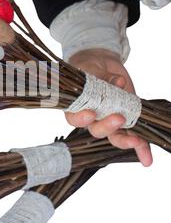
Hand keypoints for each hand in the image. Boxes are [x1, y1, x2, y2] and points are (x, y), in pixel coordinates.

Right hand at [66, 48, 152, 166]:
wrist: (100, 64)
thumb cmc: (88, 66)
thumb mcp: (90, 67)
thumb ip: (100, 76)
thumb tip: (117, 82)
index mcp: (76, 107)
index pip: (74, 118)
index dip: (81, 119)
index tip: (91, 114)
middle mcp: (92, 117)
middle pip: (96, 130)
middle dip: (108, 127)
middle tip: (118, 118)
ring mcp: (108, 119)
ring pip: (114, 136)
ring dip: (125, 141)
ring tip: (137, 141)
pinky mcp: (125, 119)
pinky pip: (131, 135)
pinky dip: (141, 147)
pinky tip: (147, 159)